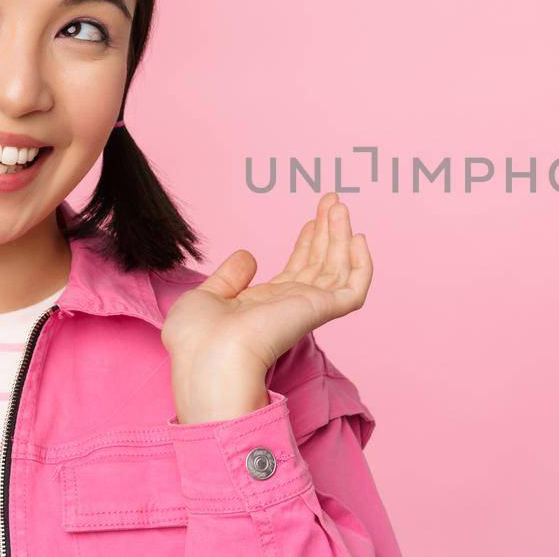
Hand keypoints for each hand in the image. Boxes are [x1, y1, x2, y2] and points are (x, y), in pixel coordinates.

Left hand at [163, 193, 372, 419]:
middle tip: (332, 200)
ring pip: (338, 269)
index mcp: (264, 304)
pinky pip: (353, 290)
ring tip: (340, 205)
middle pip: (320, 264)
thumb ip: (229, 276)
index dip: (307, 243)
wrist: (207, 359)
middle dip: (328, 231)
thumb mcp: (206, 296)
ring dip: (341, 235)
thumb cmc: (196, 339)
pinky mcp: (319, 312)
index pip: (297, 270)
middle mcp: (289, 305)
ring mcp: (306, 308)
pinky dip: (362, 265)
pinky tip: (358, 238)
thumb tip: (248, 256)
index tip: (311, 220)